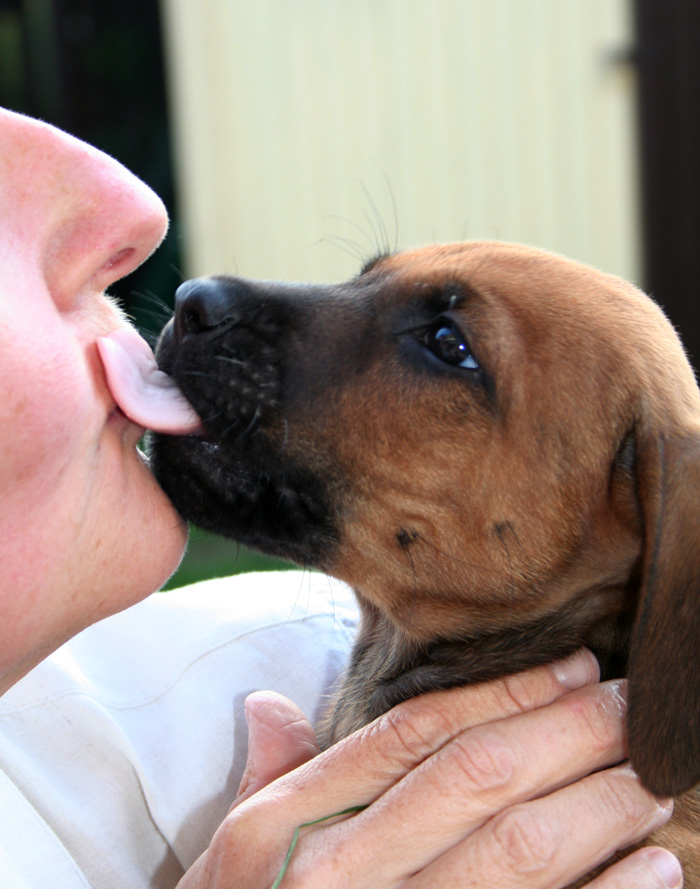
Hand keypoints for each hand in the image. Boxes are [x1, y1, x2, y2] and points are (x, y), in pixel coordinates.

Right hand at [177, 650, 680, 888]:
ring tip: (648, 775)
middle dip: (567, 733)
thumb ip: (267, 776)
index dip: (499, 694)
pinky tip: (655, 869)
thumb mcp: (236, 856)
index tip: (568, 669)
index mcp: (291, 824)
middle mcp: (344, 874)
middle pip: (478, 779)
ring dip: (599, 805)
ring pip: (520, 852)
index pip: (413, 735)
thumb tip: (266, 703)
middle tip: (629, 704)